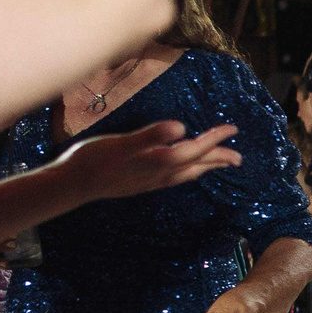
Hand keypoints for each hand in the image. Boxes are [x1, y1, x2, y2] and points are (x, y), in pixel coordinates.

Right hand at [51, 119, 241, 204]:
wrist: (73, 184)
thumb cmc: (94, 159)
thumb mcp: (122, 143)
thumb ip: (151, 135)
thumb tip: (181, 128)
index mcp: (159, 161)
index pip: (195, 148)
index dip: (215, 139)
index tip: (233, 129)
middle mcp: (160, 174)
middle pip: (197, 165)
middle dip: (218, 159)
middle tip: (239, 158)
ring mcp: (151, 181)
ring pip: (187, 174)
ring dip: (205, 168)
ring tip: (218, 166)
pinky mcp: (142, 184)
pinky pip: (174, 179)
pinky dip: (187, 173)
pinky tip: (182, 172)